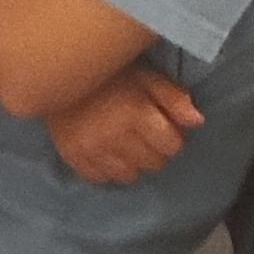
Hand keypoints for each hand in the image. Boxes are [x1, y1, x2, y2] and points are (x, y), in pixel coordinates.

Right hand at [49, 67, 202, 183]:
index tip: (163, 128)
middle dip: (155, 151)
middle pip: (153, 164)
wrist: (55, 74)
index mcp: (137, 114)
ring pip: (129, 176)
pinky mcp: (73, 158)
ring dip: (133, 163)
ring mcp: (92, 151)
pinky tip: (106, 152)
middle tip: (144, 135)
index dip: (172, 137)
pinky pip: (101, 179)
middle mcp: (115, 137)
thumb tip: (198, 122)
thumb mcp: (146, 76)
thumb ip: (173, 98)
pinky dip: (108, 169)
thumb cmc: (108, 73)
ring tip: (125, 145)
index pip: (172, 146)